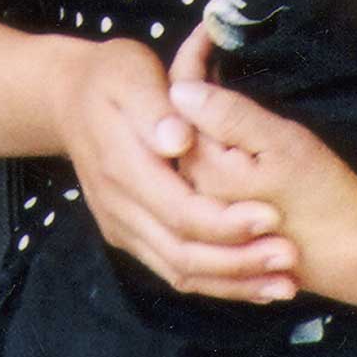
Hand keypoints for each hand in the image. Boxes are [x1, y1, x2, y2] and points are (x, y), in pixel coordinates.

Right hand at [55, 35, 295, 301]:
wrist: (65, 98)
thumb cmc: (111, 78)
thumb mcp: (130, 72)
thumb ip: (155, 107)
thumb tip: (179, 140)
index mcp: (122, 166)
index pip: (178, 209)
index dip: (226, 221)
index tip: (272, 216)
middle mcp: (118, 205)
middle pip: (181, 252)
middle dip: (239, 262)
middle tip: (290, 258)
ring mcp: (120, 225)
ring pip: (178, 271)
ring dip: (234, 283)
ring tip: (285, 283)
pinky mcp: (128, 235)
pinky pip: (172, 271)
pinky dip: (216, 283)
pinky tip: (255, 284)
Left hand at [168, 43, 356, 316]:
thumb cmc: (333, 203)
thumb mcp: (285, 148)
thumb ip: (230, 117)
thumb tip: (178, 86)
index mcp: (202, 168)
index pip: (178, 93)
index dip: (194, 51)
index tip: (216, 21)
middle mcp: (197, 188)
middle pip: (179, 117)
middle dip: (196, 73)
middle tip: (222, 39)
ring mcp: (214, 205)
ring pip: (195, 139)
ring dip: (207, 101)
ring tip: (230, 66)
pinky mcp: (234, 216)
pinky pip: (212, 162)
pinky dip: (220, 132)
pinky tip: (239, 116)